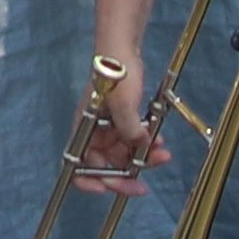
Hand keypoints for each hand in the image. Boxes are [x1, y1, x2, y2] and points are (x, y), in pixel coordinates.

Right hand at [61, 60, 166, 196]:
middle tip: (144, 184)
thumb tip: (141, 148)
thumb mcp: (123, 105)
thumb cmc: (114, 73)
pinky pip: (133, 141)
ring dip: (142, 159)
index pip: (77, 167)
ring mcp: (108, 128)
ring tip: (161, 154)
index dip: (89, 183)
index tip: (108, 189)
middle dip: (127, 173)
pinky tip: (158, 140)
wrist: (122, 49)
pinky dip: (145, 144)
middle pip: (106, 166)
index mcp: (84, 131)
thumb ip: (130, 131)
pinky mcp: (122, 121)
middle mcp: (93, 133)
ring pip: (124, 155)